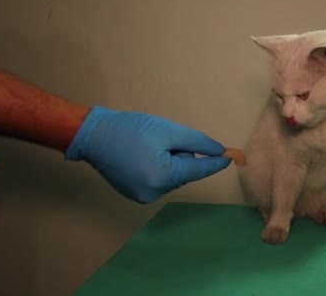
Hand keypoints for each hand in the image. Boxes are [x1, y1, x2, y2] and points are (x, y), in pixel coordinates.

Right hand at [65, 106, 230, 202]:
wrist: (93, 135)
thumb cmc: (130, 128)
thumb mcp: (167, 131)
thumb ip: (196, 143)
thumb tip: (218, 152)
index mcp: (162, 177)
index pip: (197, 170)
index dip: (215, 162)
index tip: (233, 157)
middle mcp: (154, 192)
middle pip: (184, 173)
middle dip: (183, 156)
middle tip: (165, 139)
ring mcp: (143, 196)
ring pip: (173, 177)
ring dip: (171, 162)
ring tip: (151, 145)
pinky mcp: (136, 194)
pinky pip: (160, 181)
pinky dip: (160, 168)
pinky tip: (145, 155)